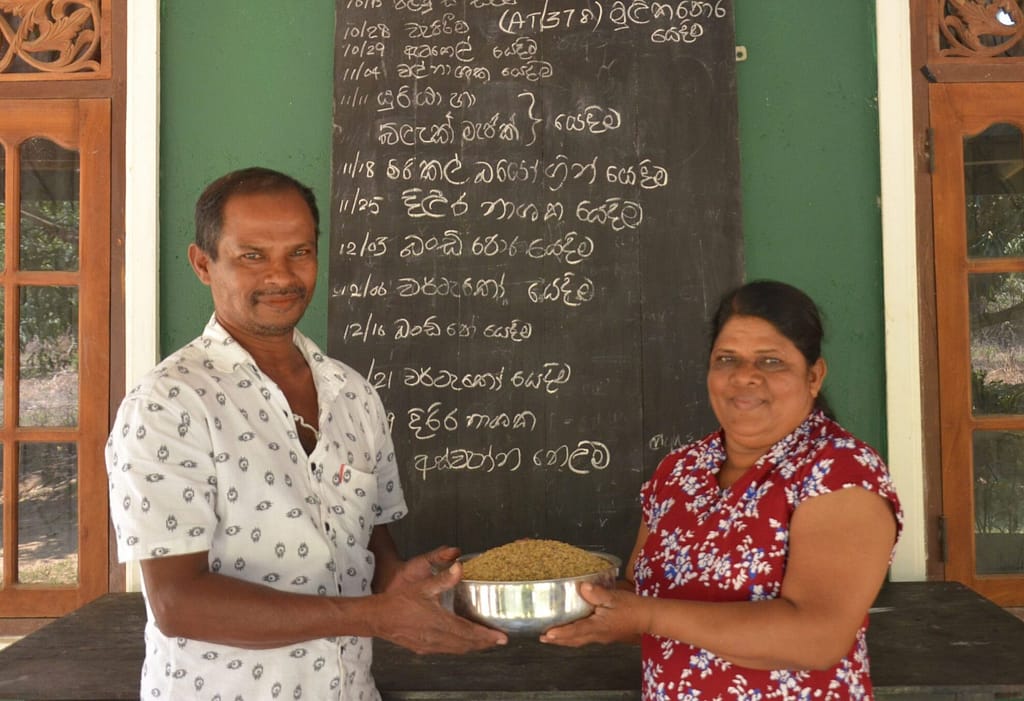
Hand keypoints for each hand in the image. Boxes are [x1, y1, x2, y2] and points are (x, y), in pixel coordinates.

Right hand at [376, 549, 507, 654]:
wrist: (377, 617)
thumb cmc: (399, 600)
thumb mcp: (423, 585)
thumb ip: (444, 578)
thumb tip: (460, 567)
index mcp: (439, 623)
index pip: (469, 633)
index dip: (487, 636)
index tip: (502, 637)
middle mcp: (436, 638)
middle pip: (466, 645)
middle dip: (484, 643)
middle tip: (498, 640)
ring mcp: (429, 645)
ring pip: (457, 649)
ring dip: (472, 646)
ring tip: (484, 642)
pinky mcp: (422, 648)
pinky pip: (446, 650)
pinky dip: (459, 647)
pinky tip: (461, 642)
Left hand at [539, 582, 642, 646]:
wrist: (647, 617)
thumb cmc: (632, 607)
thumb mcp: (615, 597)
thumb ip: (598, 593)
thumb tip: (582, 588)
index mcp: (598, 627)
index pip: (576, 631)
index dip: (561, 633)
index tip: (547, 635)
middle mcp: (597, 635)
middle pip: (574, 640)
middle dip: (558, 640)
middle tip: (542, 638)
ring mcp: (601, 637)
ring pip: (578, 641)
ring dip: (564, 640)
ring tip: (550, 637)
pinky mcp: (604, 634)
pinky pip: (584, 638)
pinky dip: (573, 636)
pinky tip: (569, 631)